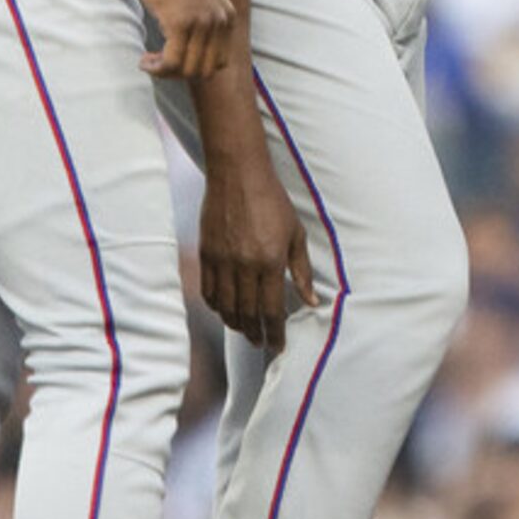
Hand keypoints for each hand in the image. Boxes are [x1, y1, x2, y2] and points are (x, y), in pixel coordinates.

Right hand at [133, 0, 233, 78]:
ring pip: (187, 69)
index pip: (219, 62)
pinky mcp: (181, 22)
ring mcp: (202, 23)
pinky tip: (145, 60)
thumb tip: (191, 51)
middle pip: (204, 70)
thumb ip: (204, 22)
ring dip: (165, 72)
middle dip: (180, 74)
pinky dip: (157, 68)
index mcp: (227, 17)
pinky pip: (171, 61)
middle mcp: (219, 22)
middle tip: (159, 65)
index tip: (175, 62)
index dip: (195, 68)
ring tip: (150, 62)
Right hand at [198, 140, 316, 352]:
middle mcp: (244, 265)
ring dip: (235, 324)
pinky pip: (208, 290)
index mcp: (269, 261)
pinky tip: (224, 310)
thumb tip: (311, 301)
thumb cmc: (272, 200)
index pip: (271, 311)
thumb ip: (302, 271)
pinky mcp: (206, 253)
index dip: (275, 333)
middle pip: (247, 314)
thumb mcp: (295, 234)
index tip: (277, 345)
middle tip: (260, 343)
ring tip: (244, 330)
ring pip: (225, 307)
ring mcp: (221, 260)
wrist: (238, 173)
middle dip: (254, 334)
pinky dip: (216, 306)